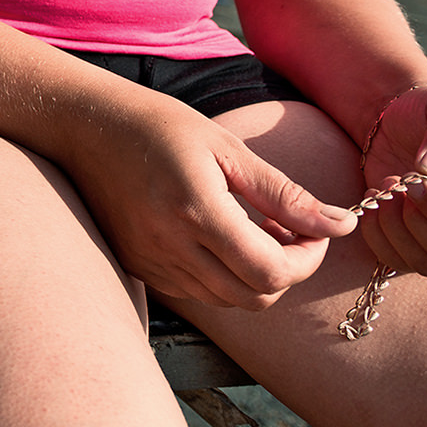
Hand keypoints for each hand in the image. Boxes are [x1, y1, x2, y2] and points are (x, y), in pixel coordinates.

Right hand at [70, 99, 358, 307]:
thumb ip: (285, 194)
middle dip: (287, 272)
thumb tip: (341, 225)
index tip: (314, 230)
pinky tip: (218, 238)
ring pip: (226, 300)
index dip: (308, 259)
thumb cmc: (159, 125)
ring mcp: (149, 261)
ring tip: (254, 231)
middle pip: (254, 297)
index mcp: (197, 211)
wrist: (84, 126)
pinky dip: (221, 276)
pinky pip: (195, 292)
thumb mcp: (229, 149)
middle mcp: (169, 246)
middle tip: (291, 233)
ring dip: (254, 276)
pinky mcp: (136, 265)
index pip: (272, 271)